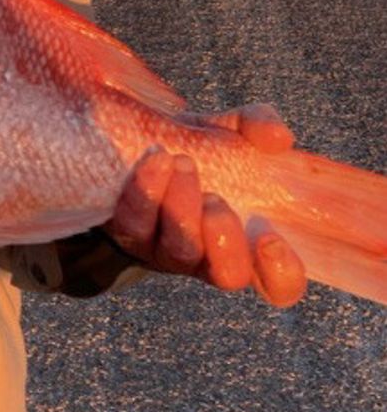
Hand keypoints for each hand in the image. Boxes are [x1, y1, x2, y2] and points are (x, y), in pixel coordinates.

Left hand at [106, 103, 306, 307]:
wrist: (136, 141)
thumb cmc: (200, 148)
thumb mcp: (231, 131)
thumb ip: (259, 126)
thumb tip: (278, 138)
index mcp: (249, 240)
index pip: (280, 284)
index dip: (283, 273)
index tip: (270, 237)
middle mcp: (211, 257)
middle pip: (229, 275)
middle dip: (225, 239)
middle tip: (215, 197)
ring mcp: (167, 252)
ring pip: (178, 249)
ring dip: (183, 207)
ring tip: (181, 162)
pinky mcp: (128, 235)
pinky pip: (134, 223)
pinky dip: (147, 189)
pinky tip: (155, 158)